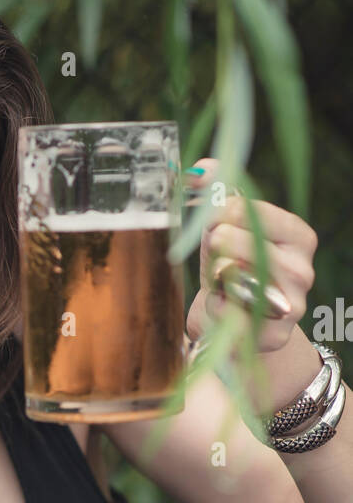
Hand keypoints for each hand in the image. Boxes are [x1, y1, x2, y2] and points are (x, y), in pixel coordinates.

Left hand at [184, 157, 316, 352]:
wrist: (235, 328)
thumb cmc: (230, 272)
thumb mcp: (222, 229)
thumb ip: (215, 193)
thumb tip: (200, 166)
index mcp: (297, 236)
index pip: (251, 210)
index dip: (220, 213)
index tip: (212, 220)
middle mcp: (302, 269)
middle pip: (240, 242)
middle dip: (217, 247)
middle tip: (216, 253)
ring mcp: (292, 305)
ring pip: (233, 277)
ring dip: (216, 279)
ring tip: (221, 282)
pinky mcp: (274, 336)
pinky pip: (230, 314)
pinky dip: (217, 309)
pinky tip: (223, 308)